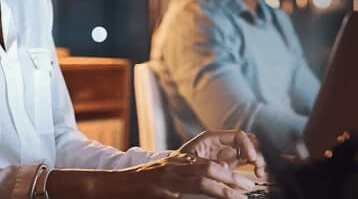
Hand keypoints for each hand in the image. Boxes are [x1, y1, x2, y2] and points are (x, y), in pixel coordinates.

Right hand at [45, 152, 255, 198]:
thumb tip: (206, 188)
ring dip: (225, 187)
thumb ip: (180, 180)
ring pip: (202, 178)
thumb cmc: (133, 187)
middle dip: (234, 178)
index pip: (209, 163)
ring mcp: (166, 180)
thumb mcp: (160, 179)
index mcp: (175, 163)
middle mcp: (172, 167)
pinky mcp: (160, 192)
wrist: (105, 188)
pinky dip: (206, 196)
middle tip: (252, 187)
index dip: (230, 171)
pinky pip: (187, 193)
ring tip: (242, 195)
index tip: (246, 182)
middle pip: (210, 168)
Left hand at [177, 130, 267, 179]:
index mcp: (212, 138)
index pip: (238, 135)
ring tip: (259, 171)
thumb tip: (225, 167)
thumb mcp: (190, 161)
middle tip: (258, 166)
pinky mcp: (231, 163)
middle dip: (256, 151)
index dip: (247, 145)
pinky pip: (247, 160)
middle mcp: (223, 143)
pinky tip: (256, 174)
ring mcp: (228, 153)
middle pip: (248, 141)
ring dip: (258, 159)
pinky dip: (255, 165)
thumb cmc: (177, 164)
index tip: (252, 158)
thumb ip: (208, 162)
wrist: (170, 173)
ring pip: (250, 150)